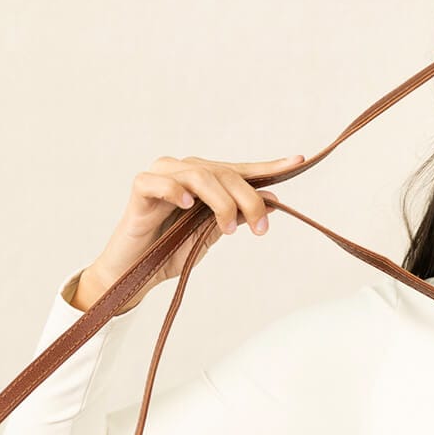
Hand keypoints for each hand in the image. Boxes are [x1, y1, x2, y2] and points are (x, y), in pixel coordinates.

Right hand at [79, 153, 306, 311]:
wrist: (135, 273)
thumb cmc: (170, 251)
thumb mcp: (212, 235)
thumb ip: (237, 215)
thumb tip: (272, 201)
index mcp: (205, 180)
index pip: (240, 169)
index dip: (269, 166)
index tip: (298, 162)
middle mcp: (185, 170)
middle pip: (224, 173)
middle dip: (248, 199)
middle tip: (260, 228)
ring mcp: (162, 176)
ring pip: (198, 175)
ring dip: (220, 202)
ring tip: (227, 228)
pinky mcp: (140, 189)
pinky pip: (159, 181)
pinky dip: (175, 190)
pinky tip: (187, 205)